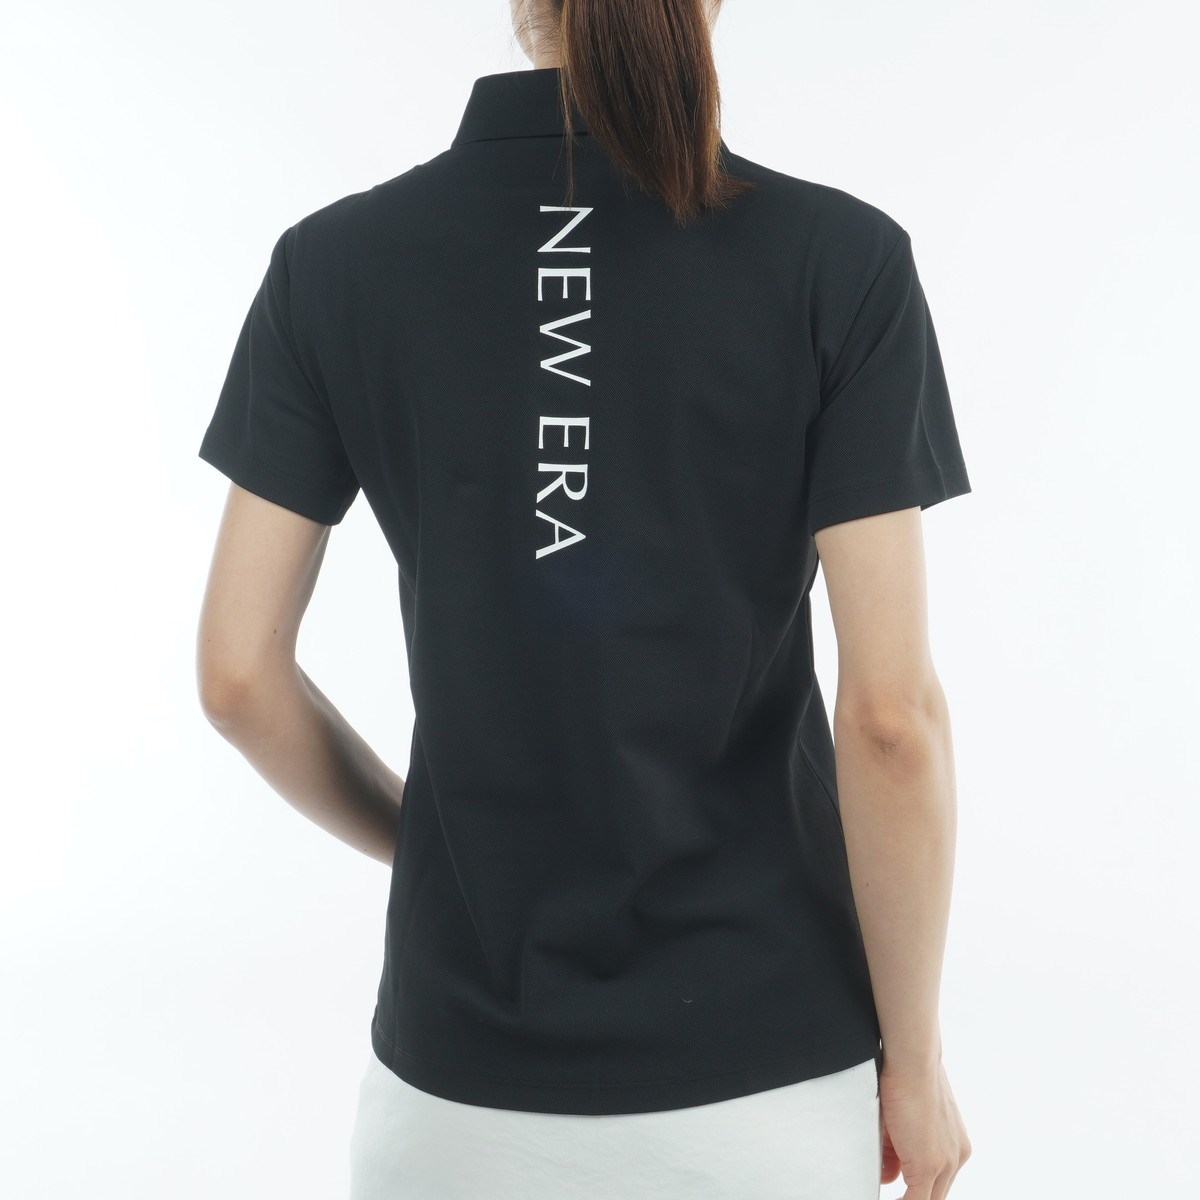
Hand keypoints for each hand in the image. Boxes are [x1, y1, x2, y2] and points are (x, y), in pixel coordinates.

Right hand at [879, 1058, 971, 1198]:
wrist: (911, 1060)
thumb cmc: (905, 1075)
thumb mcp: (904, 1118)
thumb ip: (899, 1148)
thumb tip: (889, 1174)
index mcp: (955, 1143)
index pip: (937, 1178)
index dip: (916, 1185)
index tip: (897, 1180)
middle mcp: (956, 1155)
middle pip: (935, 1192)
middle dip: (910, 1193)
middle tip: (889, 1181)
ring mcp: (945, 1162)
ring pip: (927, 1198)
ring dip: (904, 1197)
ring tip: (883, 1180)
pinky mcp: (928, 1165)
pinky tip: (887, 1199)